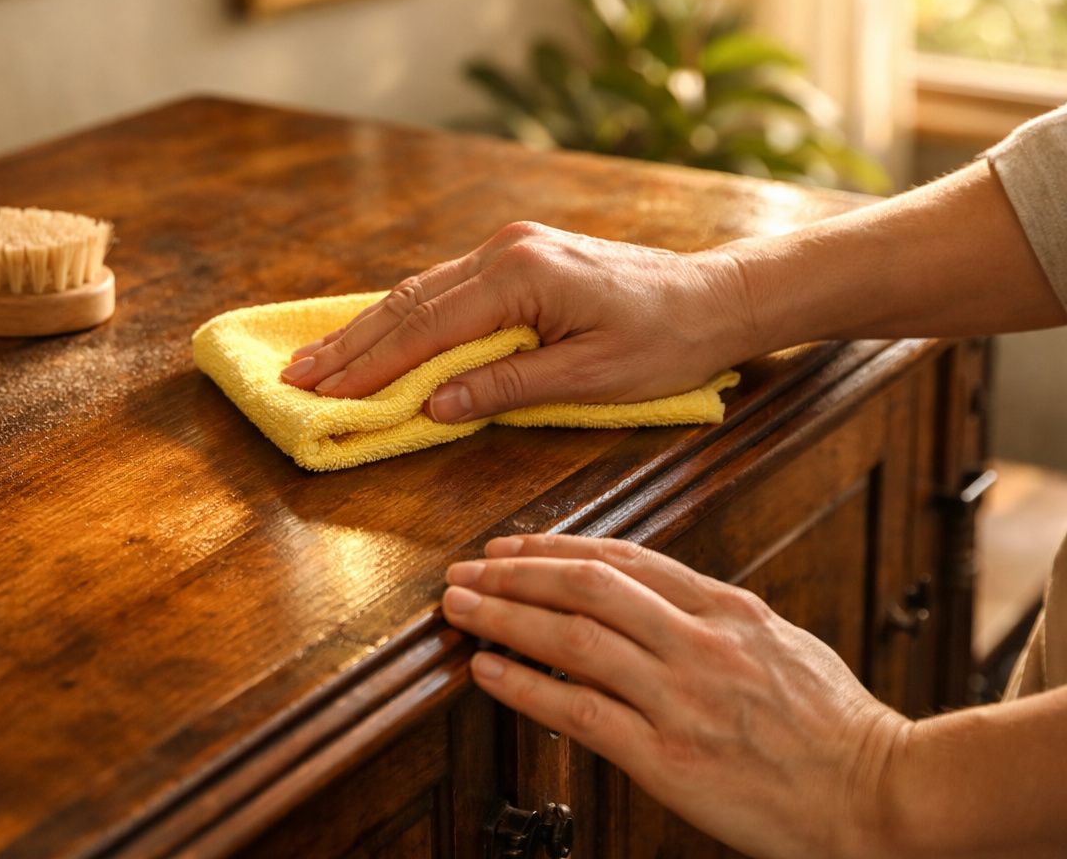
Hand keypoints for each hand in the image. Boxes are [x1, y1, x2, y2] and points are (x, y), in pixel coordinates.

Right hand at [278, 222, 754, 420]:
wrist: (716, 297)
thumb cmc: (666, 342)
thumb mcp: (591, 377)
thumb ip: (507, 387)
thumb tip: (432, 407)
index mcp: (522, 276)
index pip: (427, 328)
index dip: (370, 365)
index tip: (322, 393)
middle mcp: (505, 251)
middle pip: (409, 303)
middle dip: (350, 345)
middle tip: (295, 377)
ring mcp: (510, 248)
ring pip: (419, 291)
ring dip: (367, 329)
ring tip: (317, 360)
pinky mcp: (518, 257)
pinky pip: (444, 288)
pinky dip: (402, 317)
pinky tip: (372, 335)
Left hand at [441, 534, 911, 858]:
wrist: (883, 796)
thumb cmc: (837, 728)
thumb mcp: (783, 645)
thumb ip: (717, 617)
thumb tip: (657, 596)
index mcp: (730, 610)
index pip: (625, 561)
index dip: (557, 548)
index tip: (513, 546)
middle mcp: (702, 643)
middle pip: (588, 587)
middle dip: (516, 573)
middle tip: (466, 568)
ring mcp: (684, 700)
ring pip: (574, 640)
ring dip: (505, 617)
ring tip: (459, 607)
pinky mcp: (671, 759)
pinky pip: (581, 713)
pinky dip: (525, 687)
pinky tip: (487, 671)